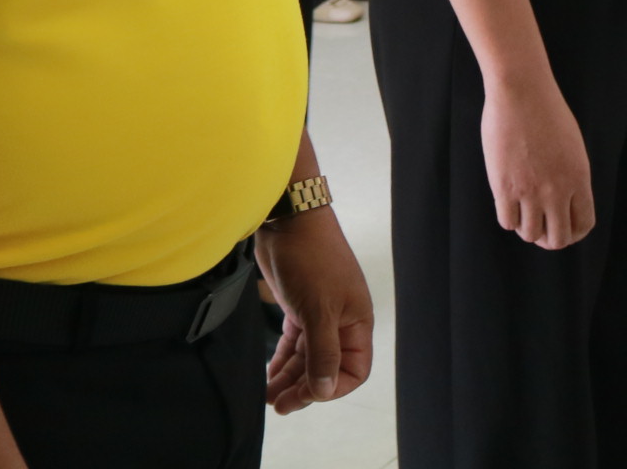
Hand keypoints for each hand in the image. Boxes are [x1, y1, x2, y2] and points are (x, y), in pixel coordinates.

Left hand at [256, 208, 374, 412]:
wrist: (289, 220)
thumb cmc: (311, 260)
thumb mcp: (319, 309)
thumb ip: (323, 352)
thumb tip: (324, 391)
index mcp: (356, 322)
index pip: (354, 369)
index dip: (333, 387)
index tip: (307, 395)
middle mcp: (341, 322)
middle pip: (327, 367)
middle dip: (305, 388)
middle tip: (280, 405)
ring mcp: (319, 314)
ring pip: (308, 358)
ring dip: (290, 379)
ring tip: (270, 398)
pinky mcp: (299, 307)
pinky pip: (295, 344)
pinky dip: (283, 361)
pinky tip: (269, 377)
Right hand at [482, 79, 592, 248]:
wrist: (522, 91)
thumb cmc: (546, 112)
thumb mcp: (572, 146)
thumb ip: (571, 176)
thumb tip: (564, 202)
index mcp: (579, 178)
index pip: (583, 225)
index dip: (572, 233)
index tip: (561, 226)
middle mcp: (558, 190)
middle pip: (558, 239)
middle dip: (549, 239)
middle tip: (540, 228)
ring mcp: (531, 190)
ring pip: (530, 234)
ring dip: (526, 228)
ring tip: (522, 211)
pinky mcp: (505, 186)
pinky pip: (507, 221)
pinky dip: (508, 217)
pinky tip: (507, 201)